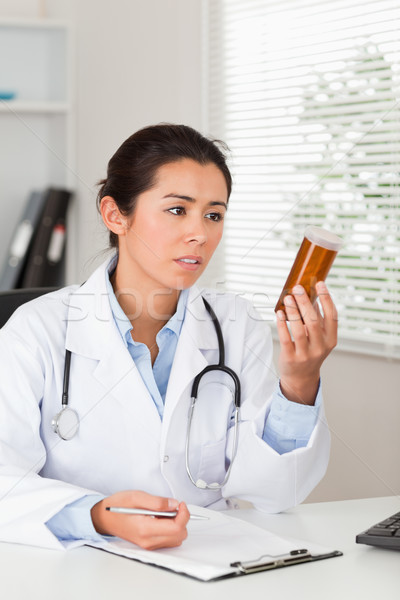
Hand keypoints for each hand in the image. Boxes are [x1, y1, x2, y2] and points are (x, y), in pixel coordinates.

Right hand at [91, 490, 189, 549]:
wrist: (104, 517)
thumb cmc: (117, 506)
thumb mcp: (137, 496)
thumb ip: (157, 502)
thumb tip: (174, 504)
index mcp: (145, 529)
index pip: (176, 528)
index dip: (184, 514)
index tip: (180, 504)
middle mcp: (148, 541)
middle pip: (179, 535)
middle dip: (181, 519)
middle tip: (172, 506)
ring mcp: (148, 544)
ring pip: (176, 539)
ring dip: (176, 524)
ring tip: (165, 512)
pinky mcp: (148, 544)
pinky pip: (168, 540)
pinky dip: (170, 529)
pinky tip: (161, 518)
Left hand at [276, 281, 337, 404]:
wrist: (301, 377)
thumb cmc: (310, 352)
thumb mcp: (319, 338)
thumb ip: (317, 319)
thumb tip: (312, 296)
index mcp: (330, 339)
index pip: (332, 316)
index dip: (327, 299)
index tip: (320, 283)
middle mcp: (320, 347)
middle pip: (313, 321)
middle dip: (305, 302)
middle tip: (298, 288)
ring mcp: (306, 354)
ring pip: (299, 329)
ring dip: (293, 311)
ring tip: (288, 297)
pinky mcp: (291, 357)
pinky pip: (286, 338)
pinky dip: (282, 324)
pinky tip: (280, 313)